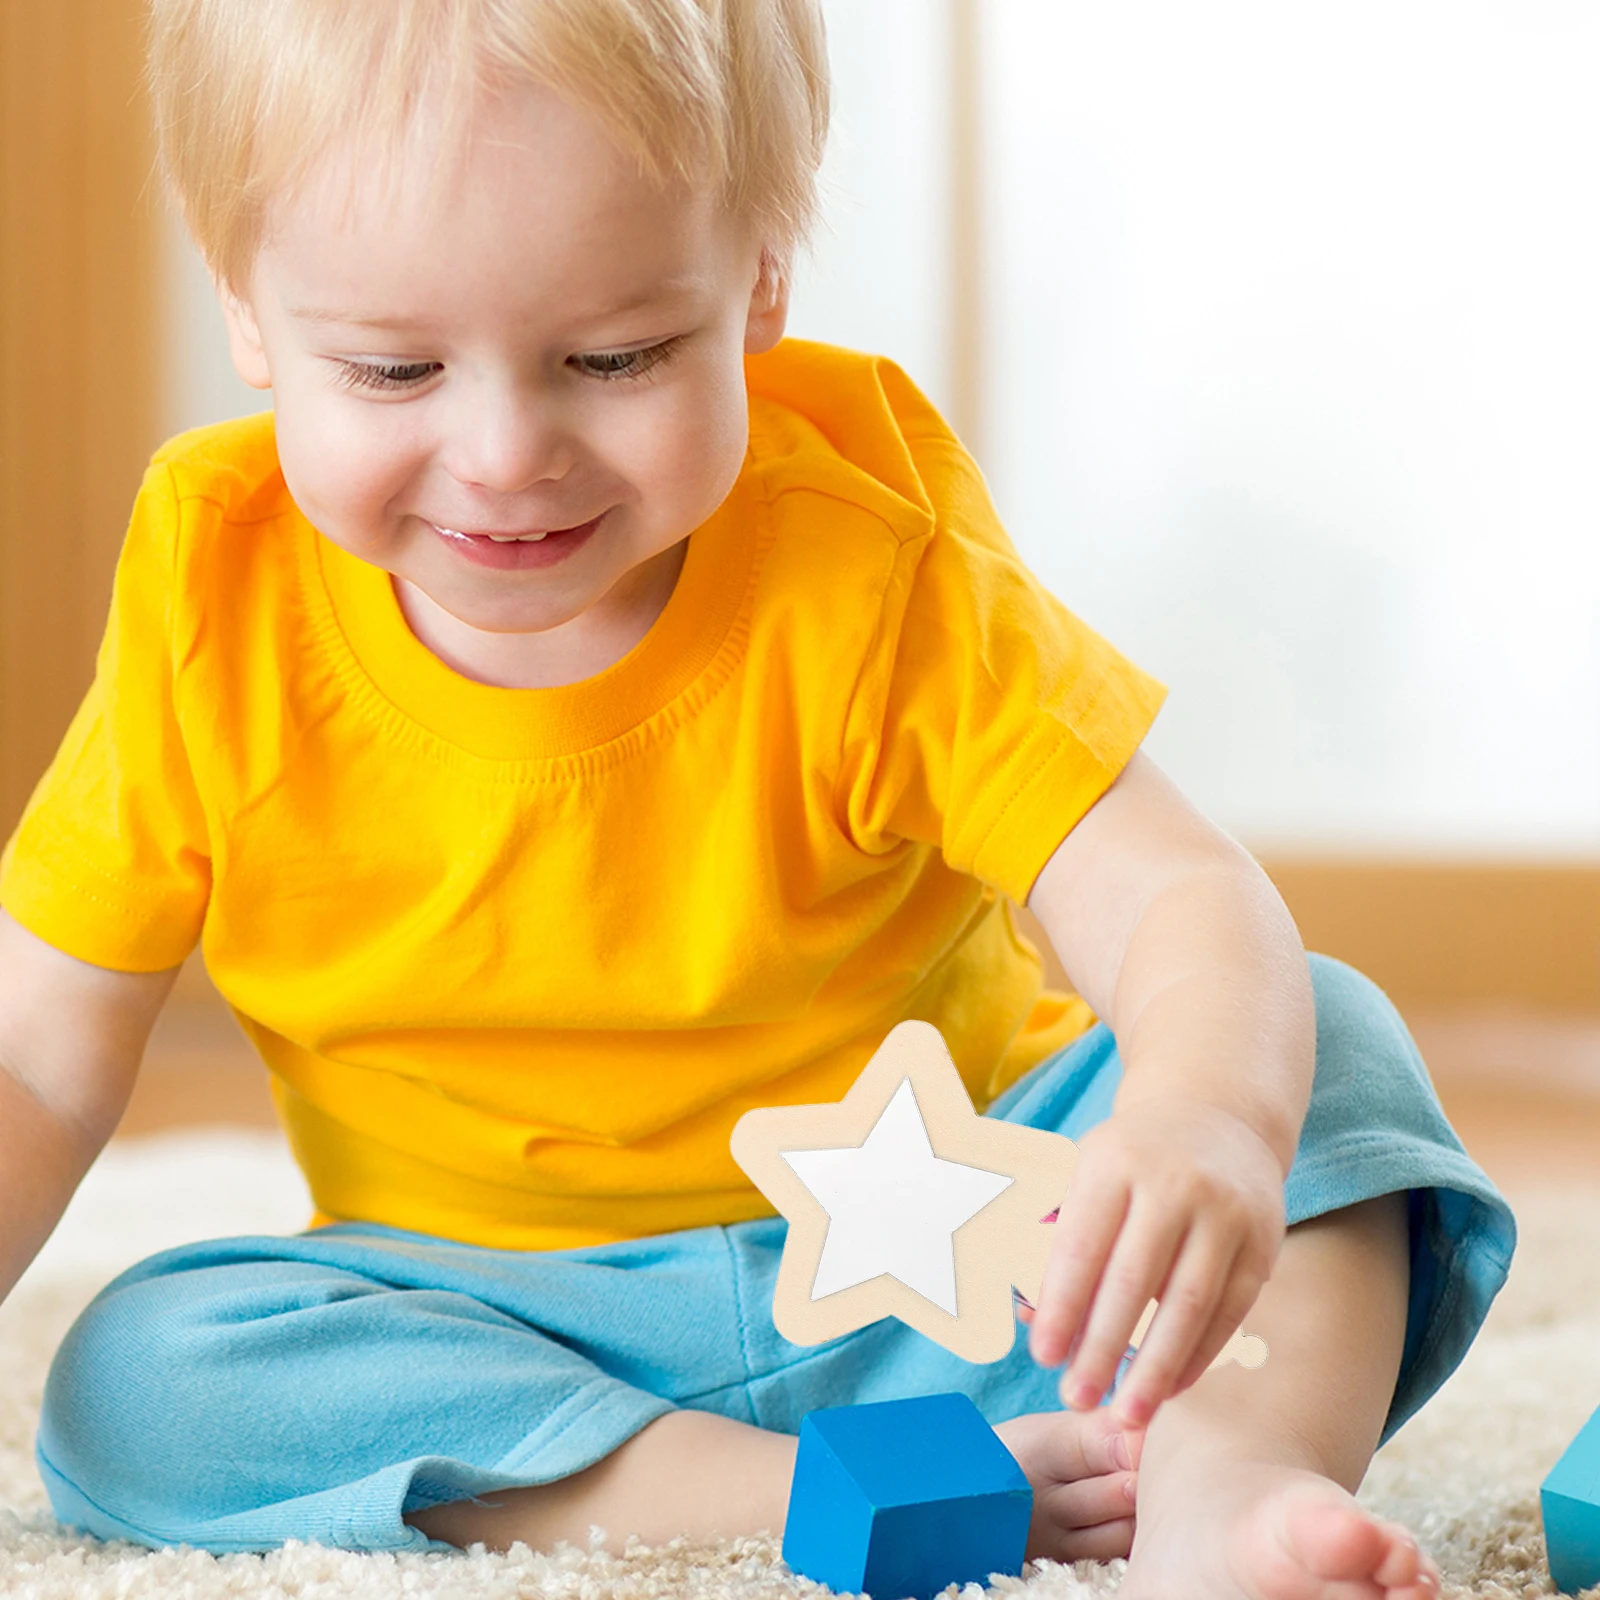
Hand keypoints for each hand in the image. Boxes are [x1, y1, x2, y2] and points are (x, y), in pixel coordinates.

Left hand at [1027, 1095, 1284, 1427]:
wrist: (1216, 1116)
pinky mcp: (1262, 1241)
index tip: (1042, 1357)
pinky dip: (1199, 1355)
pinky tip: (1170, 1388)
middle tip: (1076, 1397)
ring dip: (1156, 1366)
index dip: (1061, 1305)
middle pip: (1134, 1279)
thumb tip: (1026, 1313)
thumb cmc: (1129, 1160)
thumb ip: (1055, 1237)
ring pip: (1189, 1302)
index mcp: (1113, 1161)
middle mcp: (1173, 1182)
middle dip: (1102, 1346)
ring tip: (1128, 1414)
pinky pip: (1230, 1310)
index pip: (1082, 1244)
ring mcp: (1225, 1211)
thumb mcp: (1085, 1173)